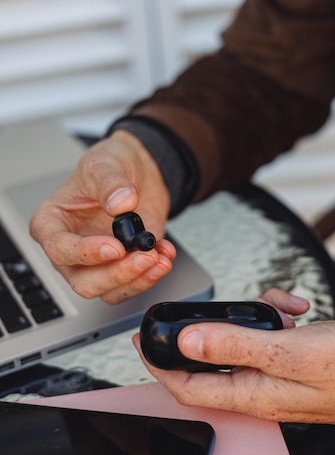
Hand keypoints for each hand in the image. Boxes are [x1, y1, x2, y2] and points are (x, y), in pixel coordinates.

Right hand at [30, 130, 175, 303]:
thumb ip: (110, 183)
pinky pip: (133, 284)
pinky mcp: (121, 266)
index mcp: (51, 223)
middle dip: (117, 274)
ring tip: (159, 257)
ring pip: (109, 291)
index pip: (59, 250)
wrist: (140, 171)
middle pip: (84, 282)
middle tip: (144, 257)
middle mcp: (71, 248)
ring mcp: (96, 262)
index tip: (115, 247)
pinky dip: (151, 275)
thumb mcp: (105, 162)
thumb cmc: (110, 164)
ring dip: (138, 279)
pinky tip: (164, 254)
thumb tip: (122, 204)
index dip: (86, 253)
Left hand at [135, 289, 334, 429]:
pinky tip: (298, 309)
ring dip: (257, 315)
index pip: (186, 385)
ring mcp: (281, 374)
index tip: (142, 337)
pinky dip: (279, 316)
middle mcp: (262, 387)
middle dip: (217, 325)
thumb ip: (235, 345)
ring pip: (246, 339)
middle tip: (229, 306)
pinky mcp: (297, 361)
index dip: (158, 363)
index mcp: (253, 393)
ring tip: (283, 306)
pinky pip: (273, 335)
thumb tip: (186, 340)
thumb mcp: (292, 351)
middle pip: (214, 356)